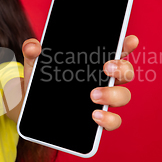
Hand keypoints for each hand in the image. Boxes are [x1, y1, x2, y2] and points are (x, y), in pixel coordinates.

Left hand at [22, 35, 138, 130]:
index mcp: (93, 62)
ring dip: (113, 95)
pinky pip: (113, 121)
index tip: (130, 40)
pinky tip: (95, 116)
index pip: (116, 50)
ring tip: (93, 96)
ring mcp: (104, 101)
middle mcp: (104, 80)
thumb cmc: (41, 83)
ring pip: (123, 96)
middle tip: (106, 68)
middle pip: (126, 72)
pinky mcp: (99, 120)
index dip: (127, 44)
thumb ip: (32, 52)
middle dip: (122, 68)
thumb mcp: (35, 66)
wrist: (32, 111)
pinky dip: (108, 119)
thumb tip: (33, 46)